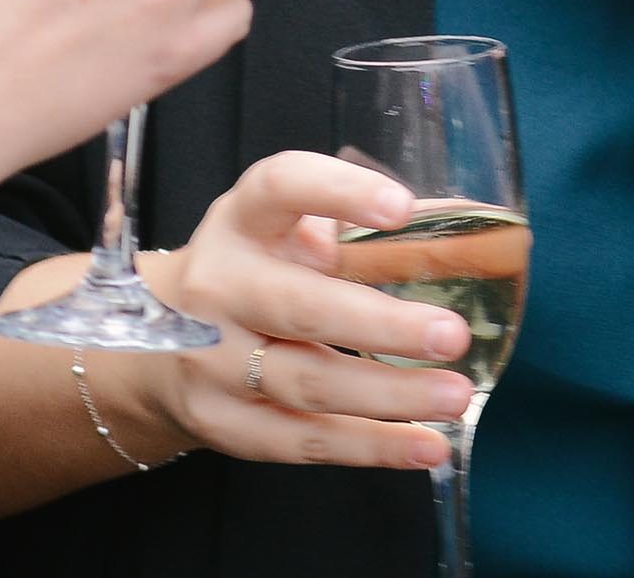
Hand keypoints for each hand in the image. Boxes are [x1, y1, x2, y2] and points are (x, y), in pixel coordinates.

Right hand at [122, 152, 474, 469]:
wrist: (154, 344)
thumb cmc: (259, 268)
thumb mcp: (295, 229)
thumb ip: (369, 223)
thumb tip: (479, 225)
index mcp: (244, 220)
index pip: (282, 187)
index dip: (340, 194)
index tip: (402, 209)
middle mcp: (218, 286)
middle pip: (300, 306)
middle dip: (381, 326)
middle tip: (453, 335)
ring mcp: (210, 361)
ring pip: (306, 383)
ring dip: (389, 395)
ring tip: (455, 397)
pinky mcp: (221, 422)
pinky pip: (301, 440)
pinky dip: (369, 447)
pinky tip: (425, 446)